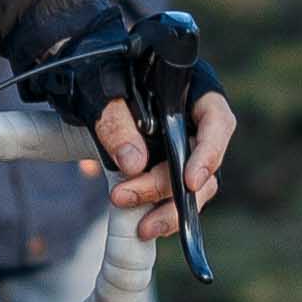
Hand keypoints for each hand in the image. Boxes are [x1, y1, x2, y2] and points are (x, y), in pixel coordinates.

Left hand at [12, 2, 228, 237]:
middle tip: (124, 196)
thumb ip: (115, 123)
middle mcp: (196, 121)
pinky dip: (162, 212)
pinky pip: (177, 196)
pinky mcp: (171, 169)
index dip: (209, 152)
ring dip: (168, 209)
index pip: (216, 120)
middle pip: (201, 162)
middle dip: (167, 188)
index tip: (189, 181)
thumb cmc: (99, 75)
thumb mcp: (100, 91)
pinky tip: (143, 225)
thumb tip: (133, 165)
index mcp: (192, 89)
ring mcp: (186, 147)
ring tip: (140, 226)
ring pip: (194, 187)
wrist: (85, 83)